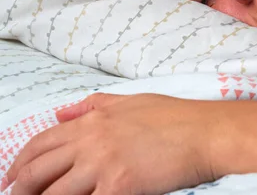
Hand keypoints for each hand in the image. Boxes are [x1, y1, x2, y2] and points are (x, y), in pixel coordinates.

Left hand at [2, 93, 218, 194]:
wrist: (206, 133)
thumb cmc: (175, 117)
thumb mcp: (132, 101)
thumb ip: (94, 106)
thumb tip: (61, 113)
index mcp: (93, 120)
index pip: (41, 143)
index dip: (19, 164)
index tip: (10, 178)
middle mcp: (92, 142)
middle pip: (38, 171)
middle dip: (20, 189)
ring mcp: (104, 165)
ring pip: (54, 193)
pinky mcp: (119, 187)